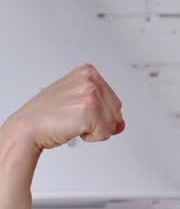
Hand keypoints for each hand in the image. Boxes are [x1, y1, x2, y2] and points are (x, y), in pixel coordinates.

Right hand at [4, 64, 124, 151]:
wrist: (29, 127)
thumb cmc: (48, 115)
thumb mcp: (77, 101)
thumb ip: (103, 107)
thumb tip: (121, 124)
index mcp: (88, 71)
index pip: (113, 102)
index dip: (98, 114)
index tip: (76, 111)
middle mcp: (91, 78)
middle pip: (116, 112)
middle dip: (99, 121)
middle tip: (73, 117)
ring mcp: (91, 92)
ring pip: (112, 124)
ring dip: (94, 130)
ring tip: (72, 121)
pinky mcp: (90, 109)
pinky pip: (105, 134)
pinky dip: (91, 137)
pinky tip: (73, 127)